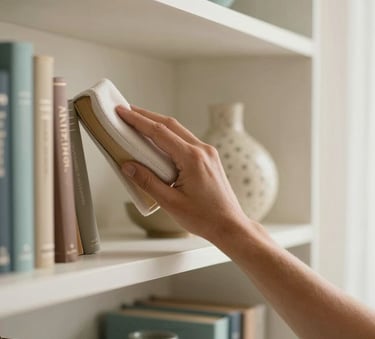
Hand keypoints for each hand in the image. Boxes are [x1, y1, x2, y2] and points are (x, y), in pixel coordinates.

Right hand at [116, 105, 248, 238]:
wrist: (229, 225)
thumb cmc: (204, 217)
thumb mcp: (170, 203)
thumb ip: (147, 182)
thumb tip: (127, 166)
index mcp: (192, 158)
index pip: (160, 132)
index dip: (138, 121)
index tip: (122, 112)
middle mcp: (202, 150)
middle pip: (170, 124)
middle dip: (146, 116)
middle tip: (127, 112)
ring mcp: (207, 152)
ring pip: (179, 130)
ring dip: (158, 124)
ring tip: (139, 122)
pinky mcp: (208, 158)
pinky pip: (185, 140)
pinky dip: (169, 136)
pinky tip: (158, 140)